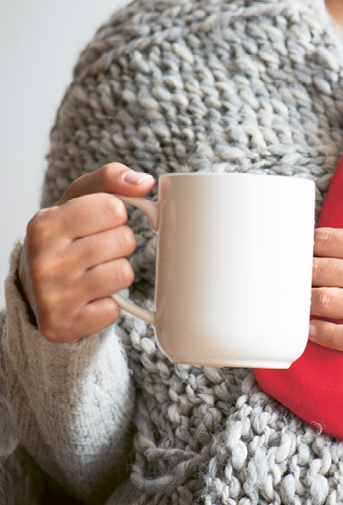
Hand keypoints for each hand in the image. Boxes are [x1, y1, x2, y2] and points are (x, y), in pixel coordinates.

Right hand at [18, 163, 154, 342]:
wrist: (37, 290)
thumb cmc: (66, 237)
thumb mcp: (80, 200)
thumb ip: (110, 179)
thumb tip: (144, 181)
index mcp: (44, 224)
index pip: (113, 208)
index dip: (116, 214)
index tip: (101, 222)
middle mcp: (43, 260)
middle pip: (124, 241)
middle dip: (120, 244)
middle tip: (99, 250)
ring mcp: (51, 295)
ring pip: (123, 274)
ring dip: (118, 273)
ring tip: (96, 272)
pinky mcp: (63, 325)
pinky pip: (114, 310)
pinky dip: (108, 304)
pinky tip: (90, 298)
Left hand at [309, 162, 342, 352]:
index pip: (328, 239)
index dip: (306, 242)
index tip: (299, 246)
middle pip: (319, 271)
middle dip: (298, 272)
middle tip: (286, 274)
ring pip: (327, 304)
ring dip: (304, 301)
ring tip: (291, 300)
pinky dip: (325, 336)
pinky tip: (311, 331)